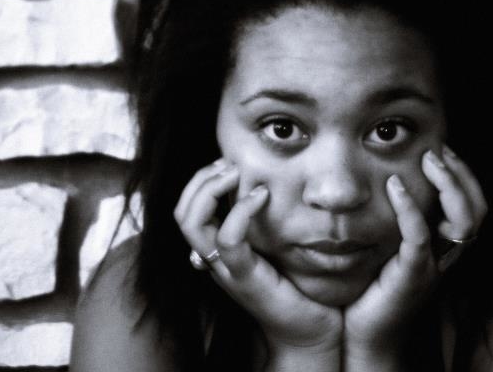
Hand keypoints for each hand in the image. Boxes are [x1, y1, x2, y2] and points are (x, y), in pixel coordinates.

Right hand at [174, 159, 342, 355]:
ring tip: (236, 173)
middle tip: (230, 164)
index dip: (200, 181)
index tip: (228, 163)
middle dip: (200, 179)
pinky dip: (240, 210)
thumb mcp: (278, 246)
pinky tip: (262, 196)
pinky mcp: (245, 278)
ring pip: (191, 222)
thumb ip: (266, 222)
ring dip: (210, 188)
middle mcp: (213, 259)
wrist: (311, 329)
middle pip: (181, 212)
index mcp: (217, 249)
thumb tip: (272, 185)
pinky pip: (228, 240)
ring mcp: (226, 269)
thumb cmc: (298, 286)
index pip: (187, 210)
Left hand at [343, 145, 487, 361]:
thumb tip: (391, 174)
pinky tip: (394, 186)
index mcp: (449, 246)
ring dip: (448, 184)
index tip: (444, 150)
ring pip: (463, 220)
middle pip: (478, 209)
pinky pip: (420, 235)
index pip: (477, 205)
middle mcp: (450, 256)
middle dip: (461, 174)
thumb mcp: (394, 245)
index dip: (466, 175)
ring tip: (426, 160)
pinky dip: (410, 207)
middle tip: (436, 151)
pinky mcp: (414, 275)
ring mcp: (435, 266)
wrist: (367, 334)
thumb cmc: (377, 287)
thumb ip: (403, 217)